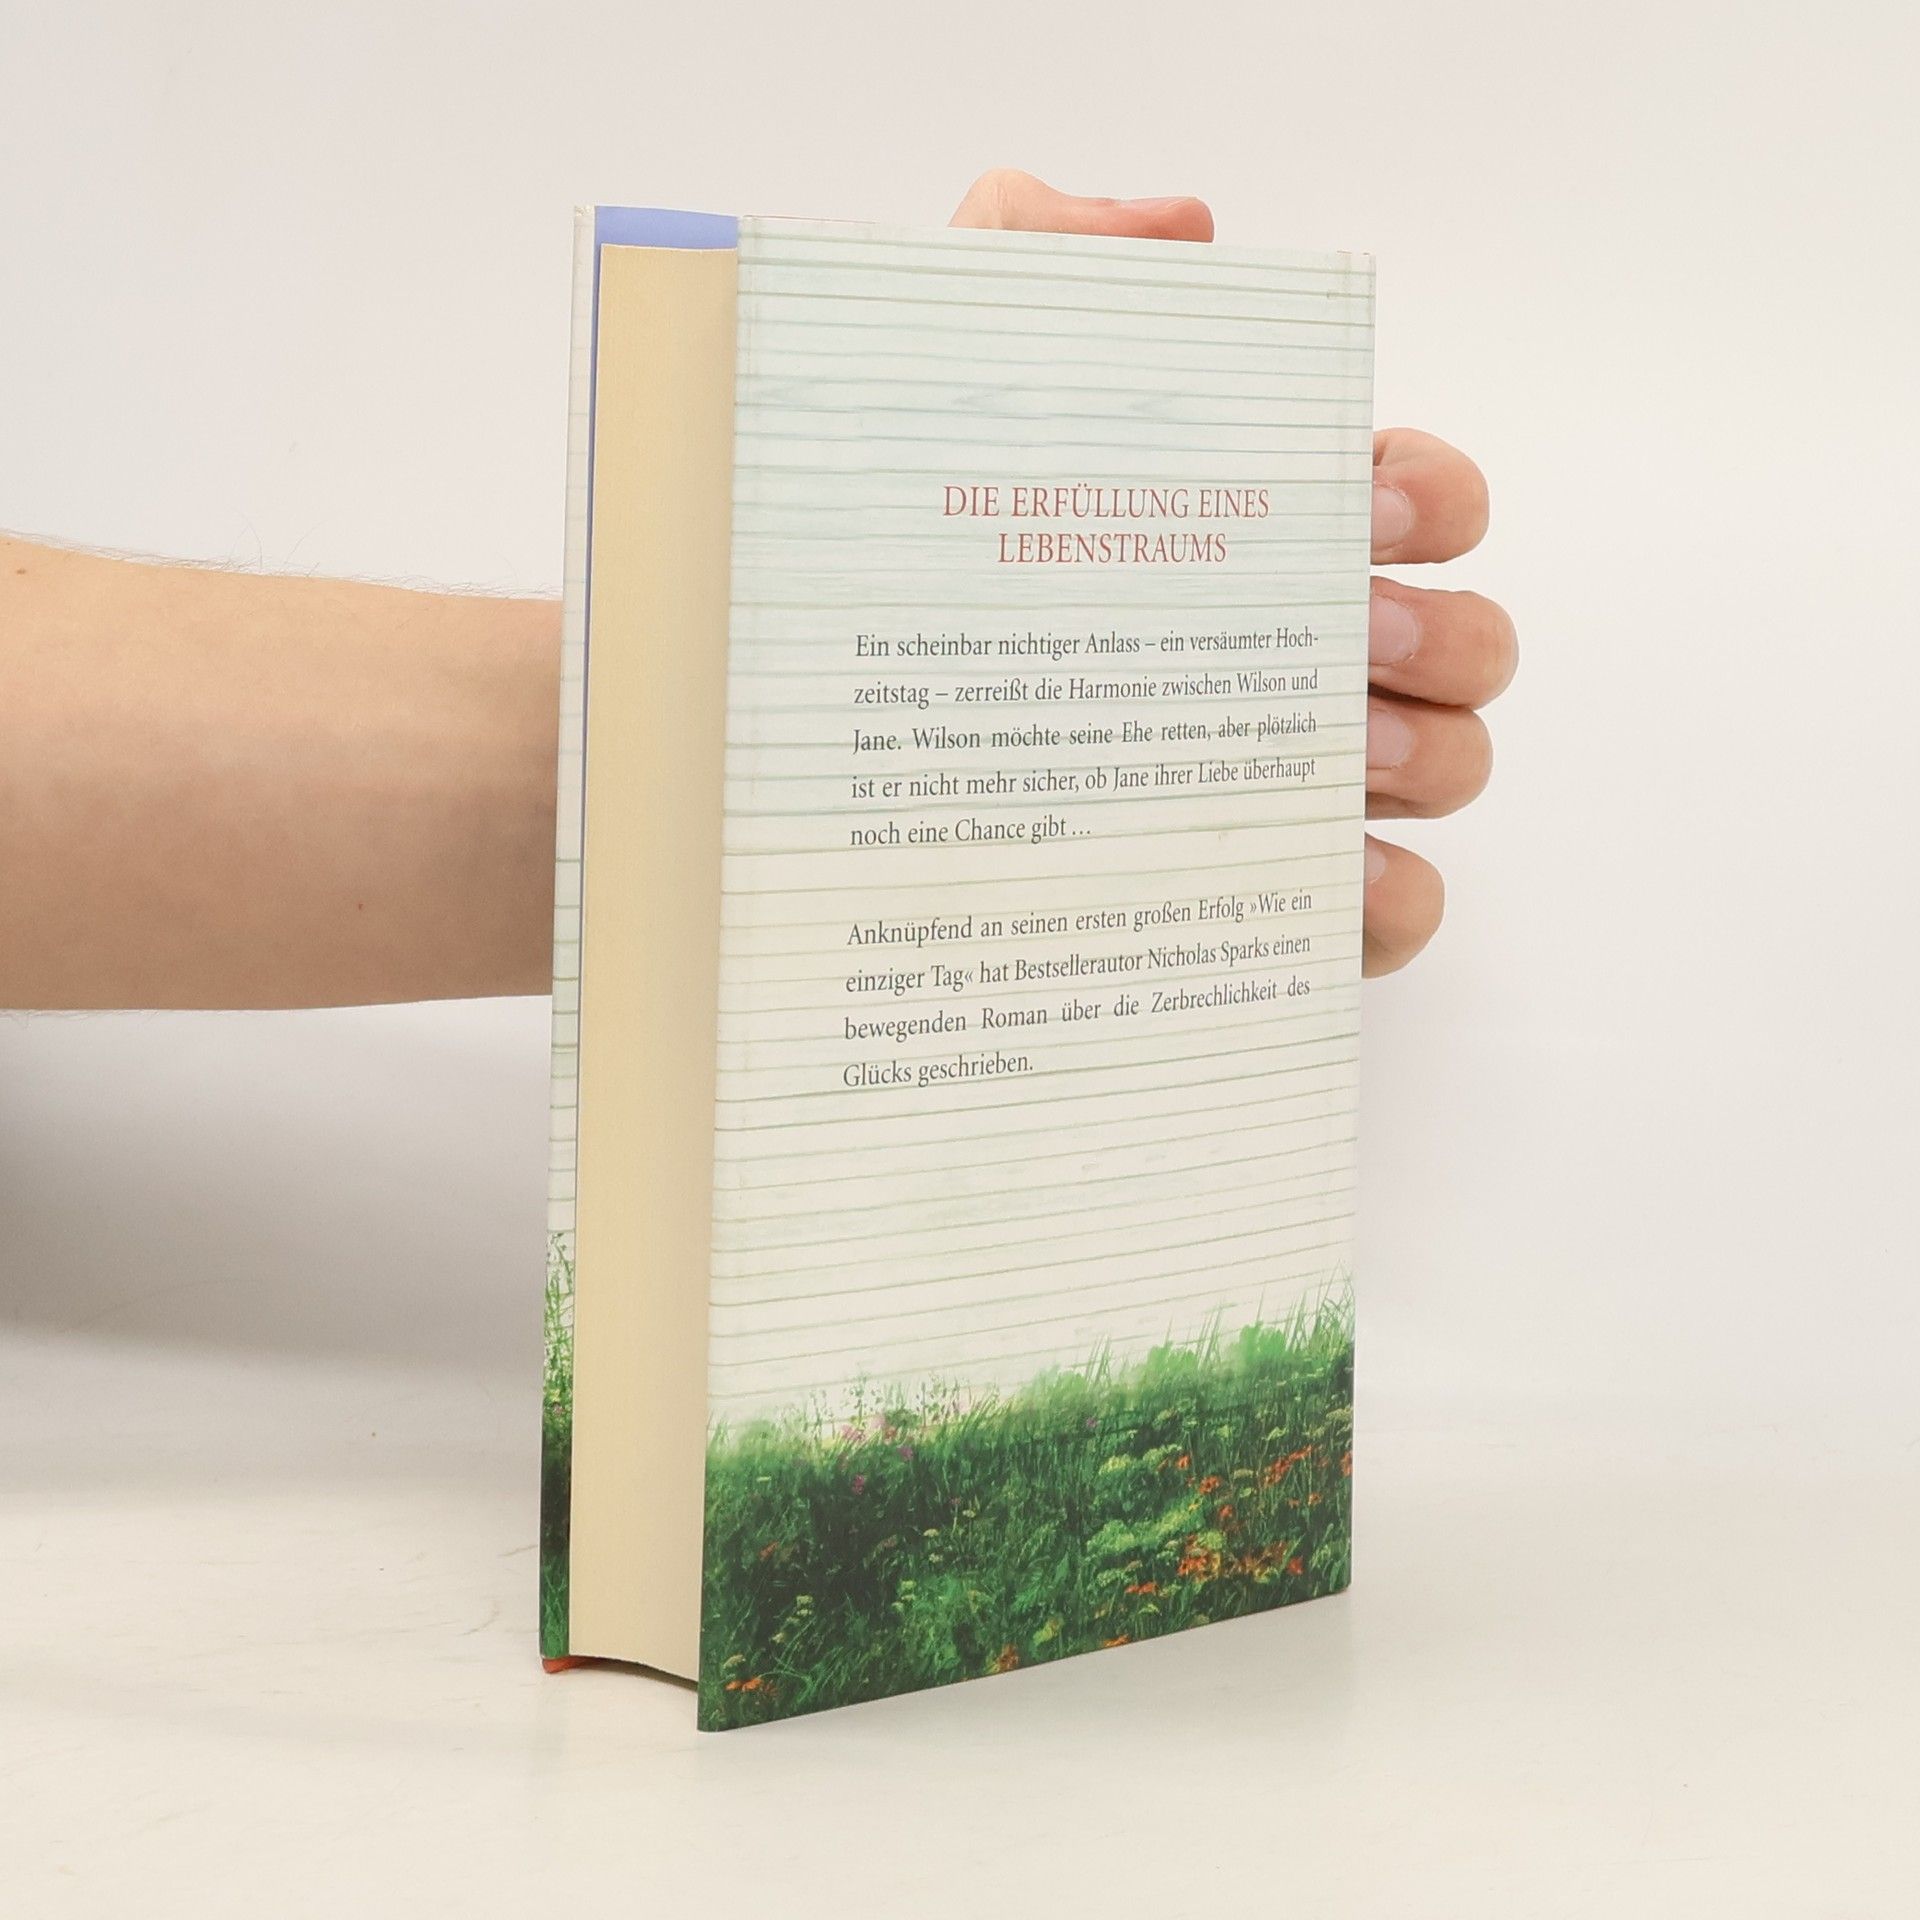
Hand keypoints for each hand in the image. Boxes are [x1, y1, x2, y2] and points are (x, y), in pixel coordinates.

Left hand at [952, 171, 1515, 976]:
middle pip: (1463, 642)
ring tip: (1331, 755)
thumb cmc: (874, 556)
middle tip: (1344, 637)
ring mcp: (1281, 786)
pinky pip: (1389, 911)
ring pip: (1450, 767)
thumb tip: (1182, 231)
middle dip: (1439, 635)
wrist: (780, 733)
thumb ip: (1037, 254)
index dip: (1428, 496)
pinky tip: (1331, 875)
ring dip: (1429, 756)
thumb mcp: (935, 380)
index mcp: (1248, 539)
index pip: (1417, 499)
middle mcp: (1286, 658)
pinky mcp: (1253, 902)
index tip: (1358, 503)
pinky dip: (1390, 897)